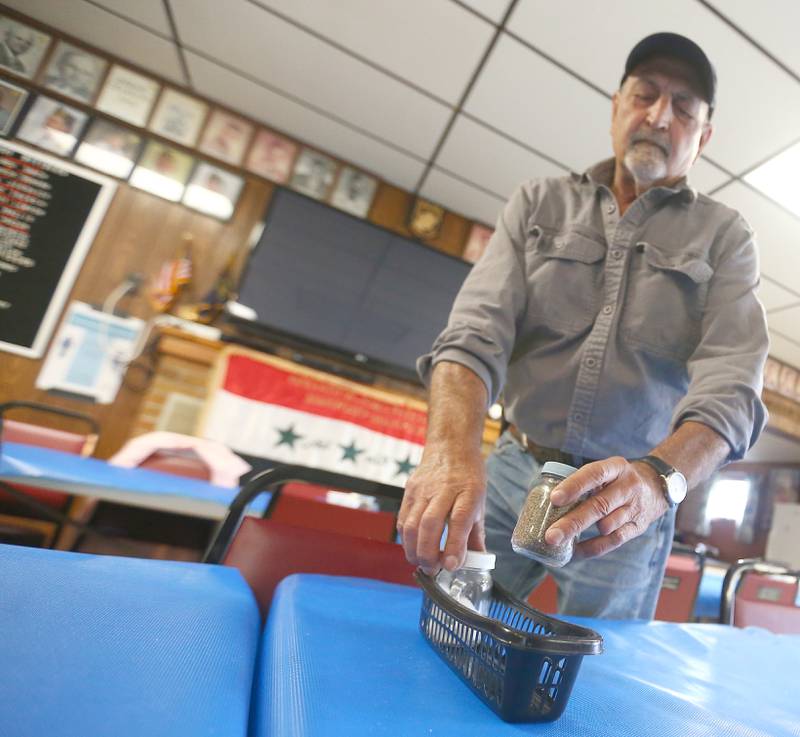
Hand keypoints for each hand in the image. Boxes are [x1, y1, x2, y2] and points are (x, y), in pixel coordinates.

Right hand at [397, 447, 485, 574]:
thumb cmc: (468, 476)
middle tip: (433, 570)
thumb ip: (476, 532)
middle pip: (430, 524)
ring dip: (414, 550)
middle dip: (428, 553)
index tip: (452, 566)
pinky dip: (406, 539)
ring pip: (412, 524)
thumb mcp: (479, 501)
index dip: (455, 545)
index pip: (459, 520)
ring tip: (421, 563)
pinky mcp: (409, 490)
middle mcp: (444, 489)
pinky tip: (413, 547)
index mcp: (468, 492)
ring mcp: (423, 489)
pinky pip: (403, 519)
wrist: (450, 446)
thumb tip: (477, 561)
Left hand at [543, 457, 668, 558]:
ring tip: (558, 543)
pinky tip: (574, 552)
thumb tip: (549, 501)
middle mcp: (627, 486)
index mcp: (616, 467)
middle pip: (599, 506)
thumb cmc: (618, 478)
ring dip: (581, 536)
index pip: (593, 475)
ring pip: (607, 525)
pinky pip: (614, 541)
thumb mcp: (607, 470)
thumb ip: (584, 481)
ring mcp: (635, 508)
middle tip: (551, 535)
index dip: (574, 486)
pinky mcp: (638, 526)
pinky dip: (593, 548)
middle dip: (572, 522)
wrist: (657, 485)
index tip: (554, 499)